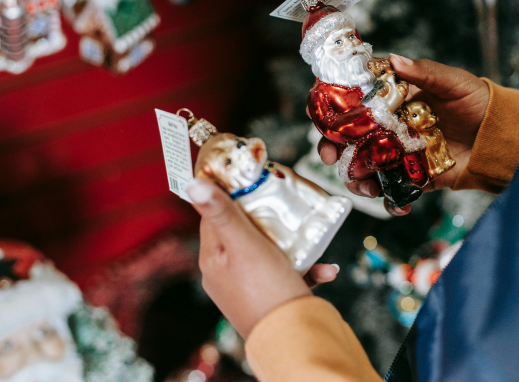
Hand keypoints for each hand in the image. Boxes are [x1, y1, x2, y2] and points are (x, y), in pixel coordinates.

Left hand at [187, 178, 339, 338]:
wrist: (293, 340)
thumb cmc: (266, 291)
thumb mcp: (244, 244)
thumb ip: (222, 214)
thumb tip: (192, 184)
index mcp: (212, 258)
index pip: (214, 215)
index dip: (231, 194)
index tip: (251, 177)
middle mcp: (226, 273)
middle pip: (244, 231)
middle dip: (268, 217)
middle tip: (286, 201)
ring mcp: (248, 288)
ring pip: (270, 251)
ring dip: (293, 243)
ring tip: (310, 236)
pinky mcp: (271, 300)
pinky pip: (288, 274)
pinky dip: (307, 268)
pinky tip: (326, 269)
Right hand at [315, 56, 488, 215]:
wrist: (502, 138)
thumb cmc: (477, 101)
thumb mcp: (453, 82)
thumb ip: (424, 72)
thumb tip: (396, 60)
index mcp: (392, 98)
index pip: (352, 100)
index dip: (331, 107)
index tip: (320, 116)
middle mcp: (388, 125)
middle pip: (347, 136)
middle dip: (331, 147)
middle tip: (329, 156)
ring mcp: (397, 152)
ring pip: (363, 166)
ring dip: (356, 178)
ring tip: (364, 186)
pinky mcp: (412, 176)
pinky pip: (393, 191)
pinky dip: (390, 201)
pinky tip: (397, 204)